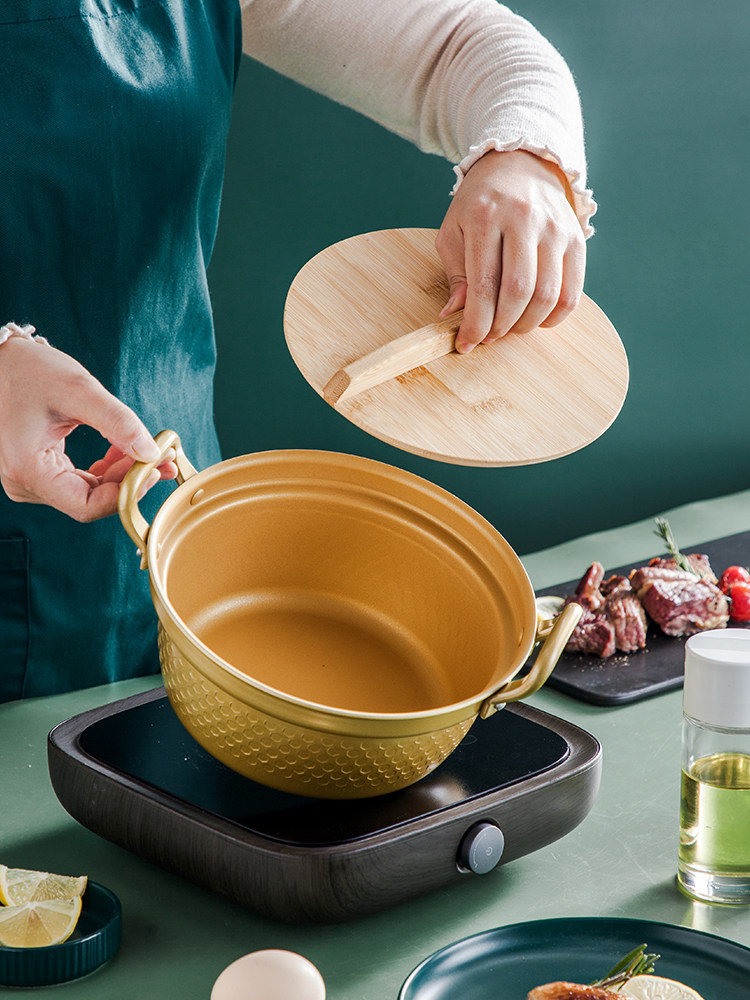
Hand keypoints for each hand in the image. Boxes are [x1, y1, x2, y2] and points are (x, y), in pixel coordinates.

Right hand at [0, 336, 176, 520]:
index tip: (152, 471)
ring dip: (121, 474)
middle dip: (129, 481)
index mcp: (27, 469)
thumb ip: (119, 423)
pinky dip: (106, 468)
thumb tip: (151, 452)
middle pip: (89, 500)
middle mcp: (24, 482)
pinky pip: (80, 480)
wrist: (0, 361)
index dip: (124, 494)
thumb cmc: (28, 370)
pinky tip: (125, 450)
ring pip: (88, 491)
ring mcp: (29, 479)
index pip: (86, 507)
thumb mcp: (79, 390)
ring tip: (150, 453)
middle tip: (161, 460)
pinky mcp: (38, 471)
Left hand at [435, 149, 585, 352]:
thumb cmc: (480, 204)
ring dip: (526, 324)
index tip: (467, 343)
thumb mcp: (454, 231)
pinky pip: (572, 292)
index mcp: (485, 216)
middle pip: (518, 292)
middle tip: (489, 336)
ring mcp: (555, 228)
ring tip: (510, 327)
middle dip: (501, 326)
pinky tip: (537, 319)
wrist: (520, 165)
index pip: (483, 283)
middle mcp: (523, 219)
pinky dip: (554, 316)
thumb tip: (453, 315)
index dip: (475, 323)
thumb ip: (455, 275)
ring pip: (547, 295)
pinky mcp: (577, 238)